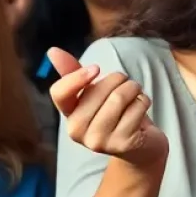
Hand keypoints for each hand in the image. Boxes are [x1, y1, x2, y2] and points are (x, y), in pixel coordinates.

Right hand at [47, 48, 167, 169]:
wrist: (141, 146)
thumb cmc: (115, 114)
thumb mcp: (94, 92)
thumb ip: (74, 72)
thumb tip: (51, 50)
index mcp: (68, 115)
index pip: (59, 93)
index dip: (77, 77)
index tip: (96, 69)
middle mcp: (77, 131)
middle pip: (97, 90)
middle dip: (119, 79)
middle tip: (126, 86)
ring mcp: (98, 141)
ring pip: (119, 97)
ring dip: (134, 89)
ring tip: (135, 95)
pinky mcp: (122, 144)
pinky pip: (137, 107)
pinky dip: (144, 101)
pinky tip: (141, 110)